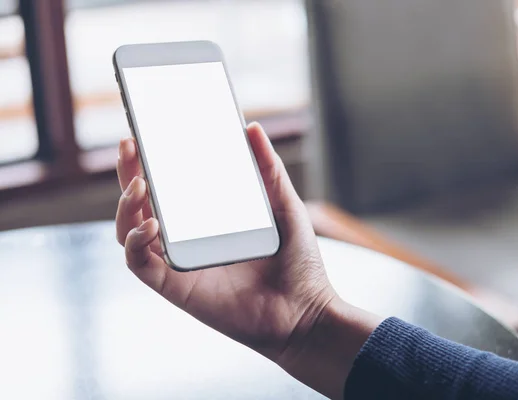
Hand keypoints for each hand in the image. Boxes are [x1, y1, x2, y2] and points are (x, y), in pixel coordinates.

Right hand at [116, 123, 380, 398]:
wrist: (305, 312)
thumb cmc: (297, 263)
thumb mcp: (285, 207)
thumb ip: (268, 170)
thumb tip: (253, 128)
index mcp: (208, 219)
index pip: (170, 186)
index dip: (151, 161)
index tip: (144, 133)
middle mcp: (188, 239)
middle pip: (142, 204)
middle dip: (128, 173)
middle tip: (130, 145)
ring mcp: (179, 262)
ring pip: (130, 231)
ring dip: (126, 205)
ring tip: (140, 183)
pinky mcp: (176, 287)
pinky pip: (139, 264)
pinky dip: (135, 242)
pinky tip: (151, 224)